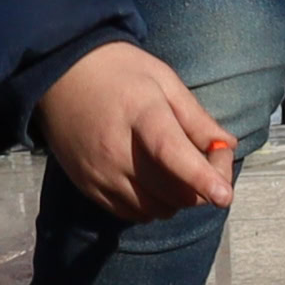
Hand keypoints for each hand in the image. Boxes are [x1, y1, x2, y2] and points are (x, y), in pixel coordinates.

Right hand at [33, 42, 238, 218]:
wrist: (58, 73)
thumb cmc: (118, 71)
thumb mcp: (162, 80)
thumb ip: (195, 117)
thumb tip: (226, 145)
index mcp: (141, 114)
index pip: (172, 154)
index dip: (201, 177)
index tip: (224, 196)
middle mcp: (116, 150)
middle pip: (171, 191)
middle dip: (202, 186)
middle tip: (207, 160)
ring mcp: (100, 173)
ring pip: (156, 209)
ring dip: (177, 198)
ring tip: (177, 169)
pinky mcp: (88, 187)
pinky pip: (132, 213)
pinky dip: (152, 204)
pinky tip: (153, 180)